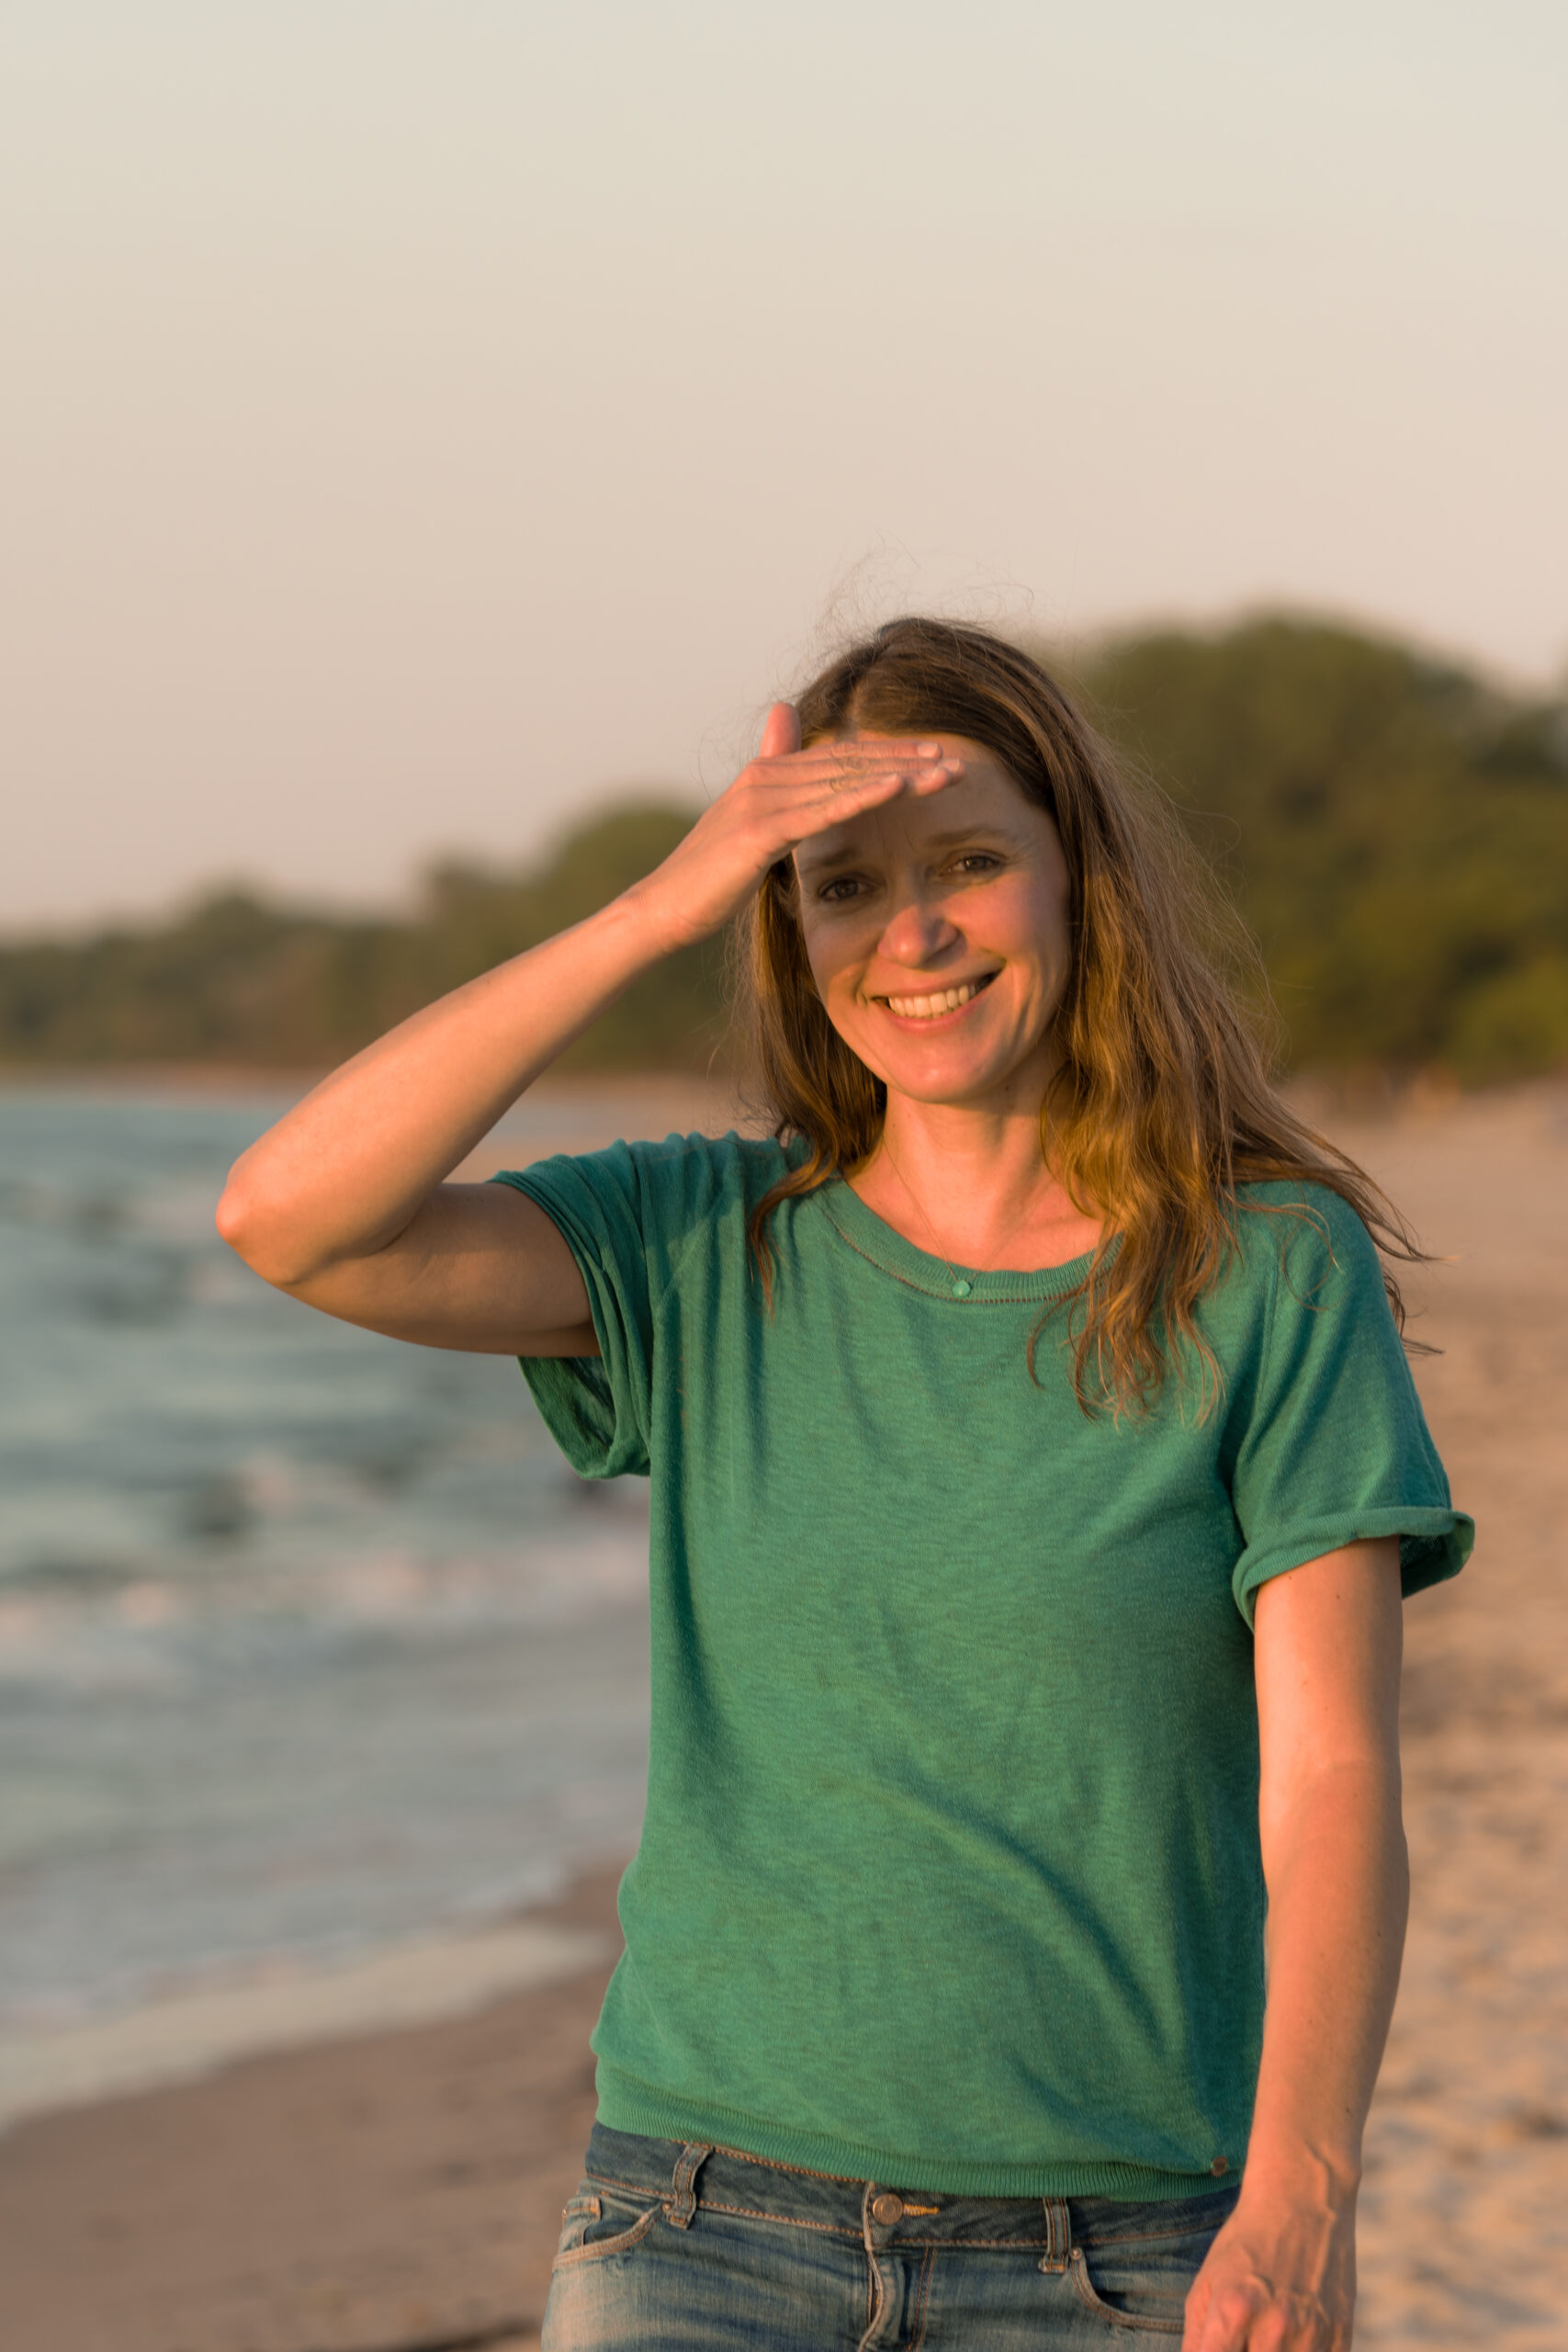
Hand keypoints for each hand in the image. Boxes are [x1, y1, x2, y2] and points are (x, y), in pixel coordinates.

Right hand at [625, 702, 962, 951]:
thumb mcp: (748, 830)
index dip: (891, 756)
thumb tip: (783, 733)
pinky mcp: (758, 830)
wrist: (662, 910)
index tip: (937, 760)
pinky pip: (821, 810)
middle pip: (850, 762)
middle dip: (907, 762)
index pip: (842, 758)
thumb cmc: (707, 880)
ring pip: (843, 780)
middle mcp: (766, 776)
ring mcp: (761, 800)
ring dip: (898, 774)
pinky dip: (861, 796)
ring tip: (943, 773)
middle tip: (957, 763)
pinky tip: (897, 790)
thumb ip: (775, 789)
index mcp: (767, 774)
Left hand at [1183, 2188, 1355, 2349]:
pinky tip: (1294, 2336)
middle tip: (1244, 2339)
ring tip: (1267, 2335)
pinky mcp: (1341, 2336)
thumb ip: (1196, 2339)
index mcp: (1233, 2311)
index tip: (1219, 2349)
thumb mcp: (1207, 2284)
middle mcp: (1275, 2326)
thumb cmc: (1246, 2244)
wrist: (1302, 2198)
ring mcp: (1313, 2333)